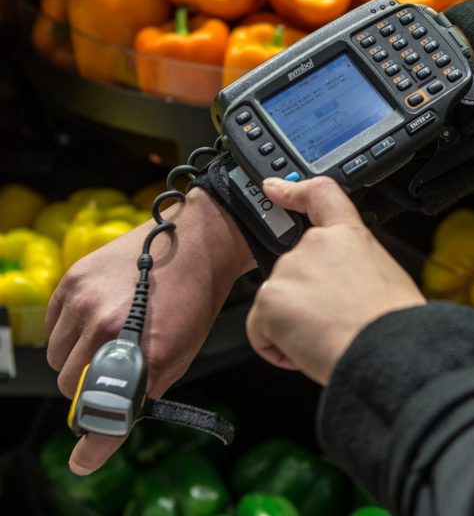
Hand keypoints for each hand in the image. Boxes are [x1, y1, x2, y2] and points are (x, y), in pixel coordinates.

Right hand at [46, 188, 255, 474]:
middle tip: (113, 372)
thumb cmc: (193, 304)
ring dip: (76, 357)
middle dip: (87, 387)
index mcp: (142, 350)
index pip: (100, 410)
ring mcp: (85, 300)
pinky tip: (99, 318)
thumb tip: (99, 443)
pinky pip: (53, 325)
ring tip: (109, 340)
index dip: (93, 434)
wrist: (198, 243)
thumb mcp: (179, 356)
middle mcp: (107, 326)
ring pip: (57, 356)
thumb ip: (141, 395)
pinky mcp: (72, 279)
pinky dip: (70, 330)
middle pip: (67, 384)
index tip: (88, 452)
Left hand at [246, 177, 425, 385]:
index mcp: (350, 237)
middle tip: (334, 321)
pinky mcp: (269, 298)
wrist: (385, 348)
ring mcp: (289, 269)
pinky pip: (260, 330)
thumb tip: (348, 290)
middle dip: (305, 300)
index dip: (292, 191)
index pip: (319, 195)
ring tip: (328, 337)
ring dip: (294, 325)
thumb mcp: (387, 279)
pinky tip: (307, 350)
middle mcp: (316, 245)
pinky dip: (277, 346)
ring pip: (277, 303)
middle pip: (293, 271)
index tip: (275, 189)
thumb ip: (356, 270)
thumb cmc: (394, 325)